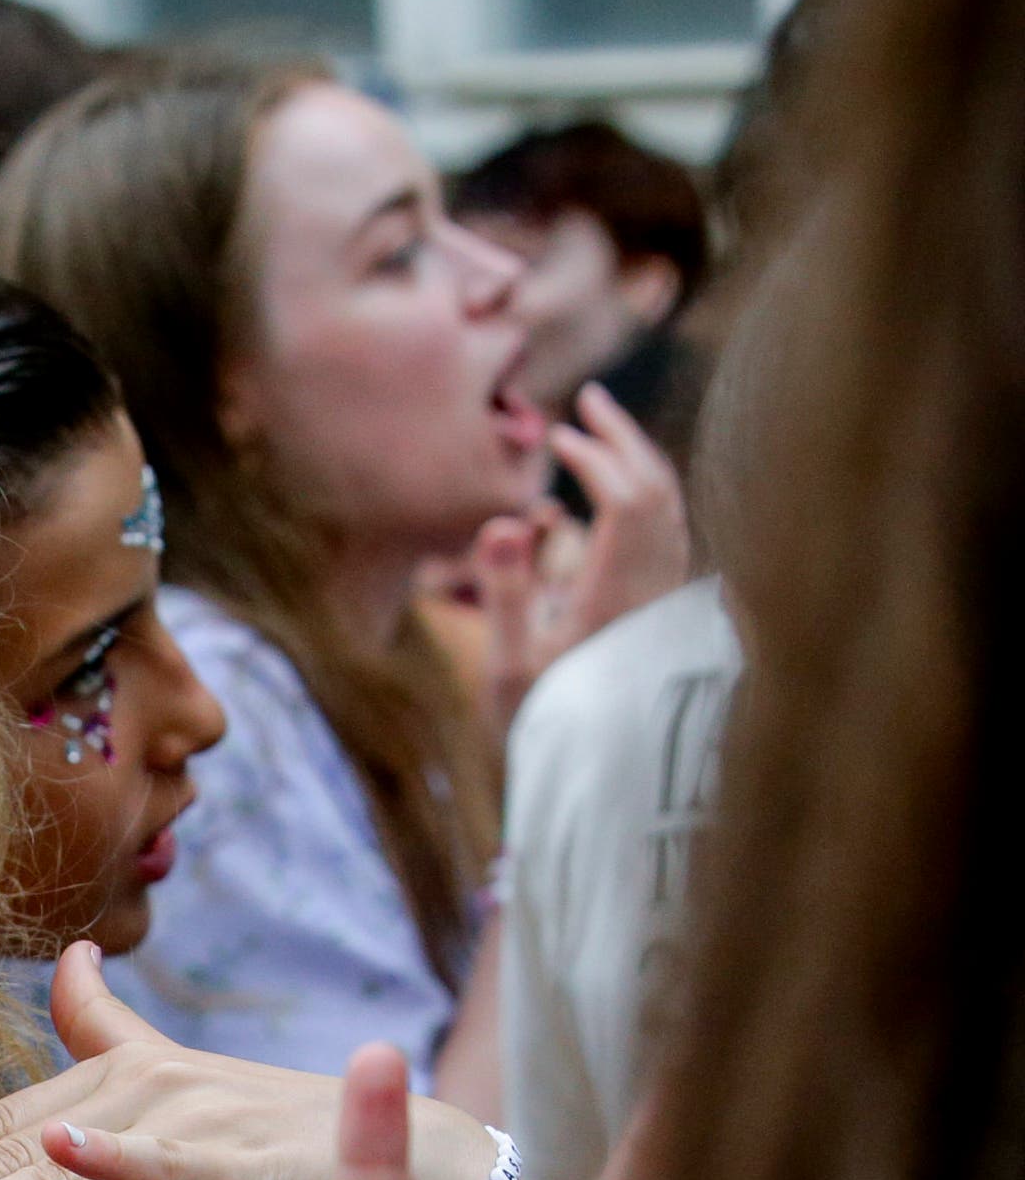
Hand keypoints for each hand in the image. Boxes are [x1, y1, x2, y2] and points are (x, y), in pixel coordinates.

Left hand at [0, 944, 508, 1179]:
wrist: (409, 1158)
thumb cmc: (284, 1134)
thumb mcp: (176, 1083)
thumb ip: (111, 1027)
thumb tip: (74, 956)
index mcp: (108, 1093)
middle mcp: (131, 1098)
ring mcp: (180, 1126)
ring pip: (58, 1172)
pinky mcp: (236, 1162)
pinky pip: (168, 1162)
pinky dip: (116, 1155)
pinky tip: (61, 1149)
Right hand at [478, 383, 692, 738]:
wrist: (600, 779)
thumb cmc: (544, 723)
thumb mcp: (509, 664)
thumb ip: (507, 587)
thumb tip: (510, 516)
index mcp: (616, 596)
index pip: (626, 500)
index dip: (597, 458)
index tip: (559, 435)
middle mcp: (654, 591)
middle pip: (659, 492)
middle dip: (626, 442)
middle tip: (589, 400)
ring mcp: (665, 601)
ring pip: (672, 511)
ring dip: (640, 465)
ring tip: (601, 433)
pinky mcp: (665, 611)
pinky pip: (670, 533)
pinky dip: (649, 496)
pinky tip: (622, 492)